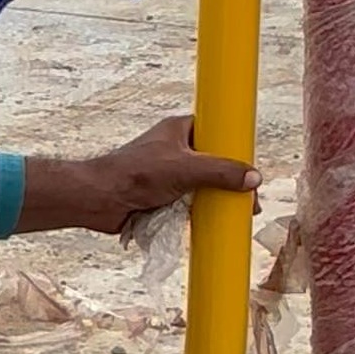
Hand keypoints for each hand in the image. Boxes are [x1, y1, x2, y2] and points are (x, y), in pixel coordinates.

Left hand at [17, 116, 260, 238]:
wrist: (100, 200)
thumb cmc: (137, 174)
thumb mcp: (185, 169)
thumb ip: (221, 172)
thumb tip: (254, 179)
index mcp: (179, 130)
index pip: (216, 132)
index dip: (234, 147)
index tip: (249, 168)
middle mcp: (174, 149)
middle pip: (213, 163)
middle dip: (230, 181)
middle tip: (248, 201)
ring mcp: (168, 174)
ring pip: (202, 185)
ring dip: (215, 199)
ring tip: (237, 215)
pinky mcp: (162, 195)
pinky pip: (189, 202)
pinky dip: (199, 212)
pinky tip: (213, 223)